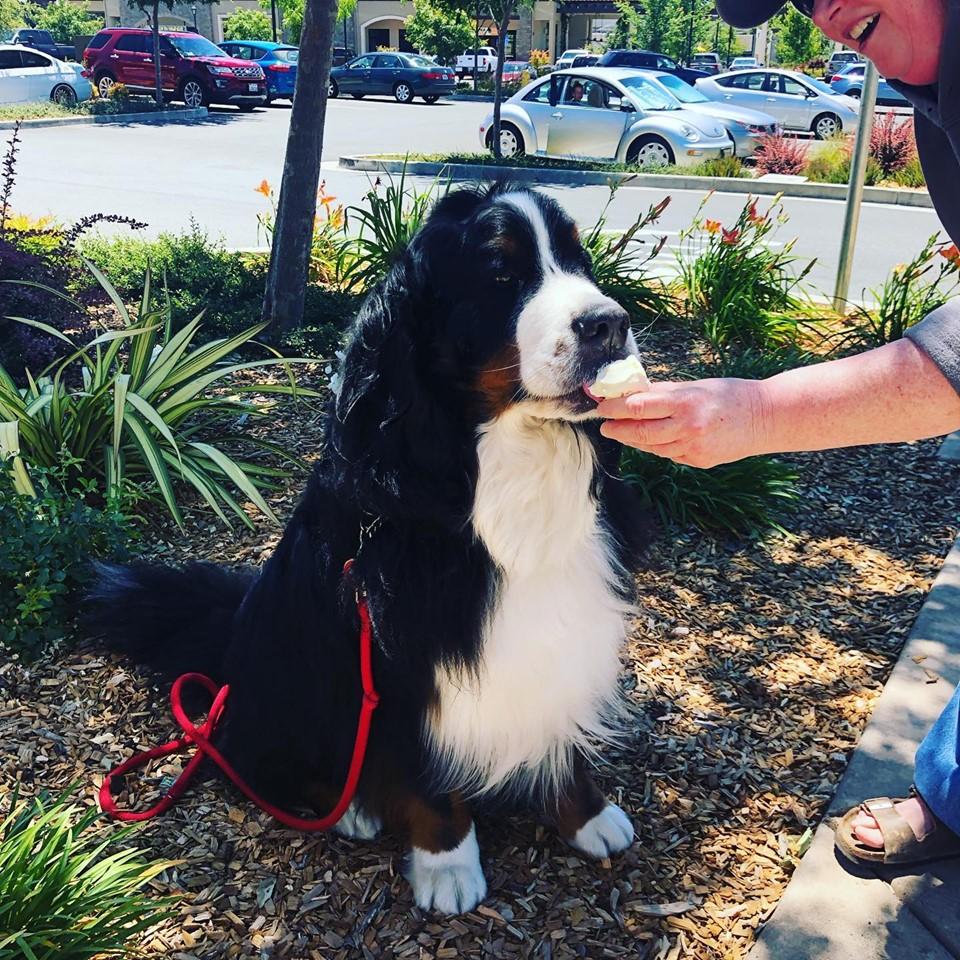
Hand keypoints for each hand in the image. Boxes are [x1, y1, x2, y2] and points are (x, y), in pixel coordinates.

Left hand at [596, 378, 768, 468]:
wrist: (765, 418)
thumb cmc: (729, 395)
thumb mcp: (695, 386)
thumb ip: (663, 392)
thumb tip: (632, 392)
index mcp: (685, 403)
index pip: (638, 406)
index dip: (615, 408)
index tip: (601, 406)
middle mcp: (687, 428)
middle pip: (640, 432)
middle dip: (617, 429)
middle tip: (604, 425)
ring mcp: (692, 448)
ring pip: (651, 447)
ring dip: (633, 439)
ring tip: (622, 431)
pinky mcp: (698, 461)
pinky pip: (669, 454)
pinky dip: (657, 446)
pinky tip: (652, 438)